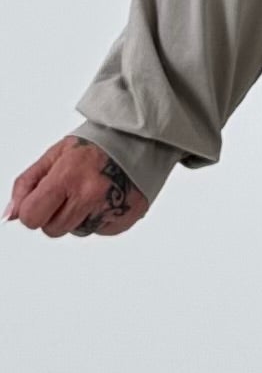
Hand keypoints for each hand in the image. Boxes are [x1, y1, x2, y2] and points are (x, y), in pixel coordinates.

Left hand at [4, 134, 149, 237]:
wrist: (138, 141)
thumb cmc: (94, 146)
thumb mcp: (54, 156)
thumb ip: (27, 184)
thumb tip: (11, 215)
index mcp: (68, 176)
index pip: (32, 217)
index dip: (32, 210)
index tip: (41, 200)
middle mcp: (90, 196)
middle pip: (52, 230)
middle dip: (55, 214)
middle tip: (70, 192)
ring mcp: (109, 210)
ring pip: (77, 231)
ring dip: (79, 216)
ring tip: (92, 190)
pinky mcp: (125, 221)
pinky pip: (99, 230)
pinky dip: (99, 217)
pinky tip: (106, 197)